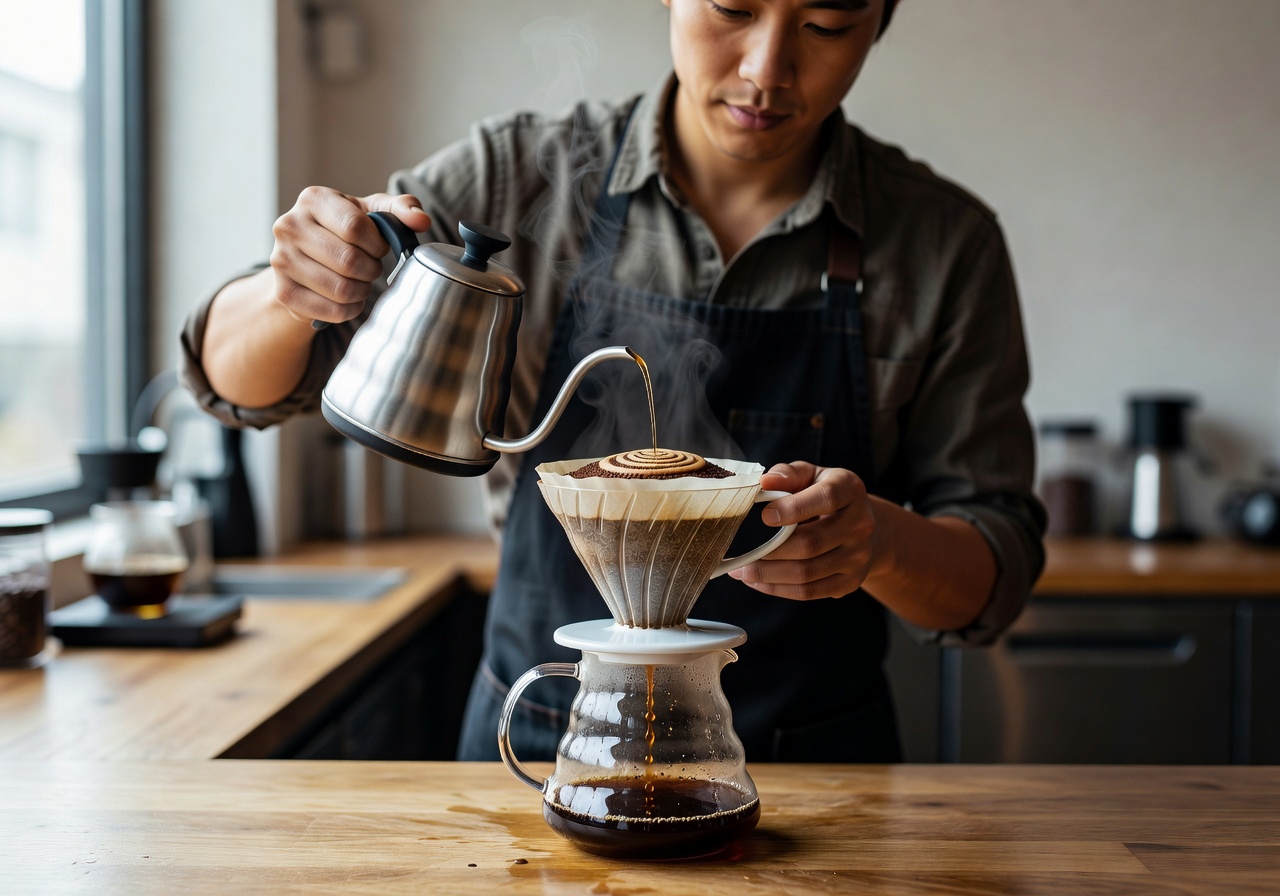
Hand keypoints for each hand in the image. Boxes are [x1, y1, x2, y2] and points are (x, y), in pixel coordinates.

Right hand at [269, 187, 430, 324]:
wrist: (307, 258)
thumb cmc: (346, 230)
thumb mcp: (372, 212)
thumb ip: (401, 209)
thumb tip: (422, 220)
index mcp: (313, 199)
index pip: (354, 227)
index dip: (377, 245)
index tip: (379, 248)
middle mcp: (289, 225)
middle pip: (348, 260)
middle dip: (371, 270)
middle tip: (371, 268)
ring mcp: (281, 260)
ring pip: (341, 288)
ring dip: (362, 291)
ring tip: (361, 282)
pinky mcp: (284, 292)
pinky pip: (332, 310)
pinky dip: (350, 309)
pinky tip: (349, 298)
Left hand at [727, 461, 877, 599]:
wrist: (858, 525)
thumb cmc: (822, 494)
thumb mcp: (809, 475)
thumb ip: (788, 475)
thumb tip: (764, 482)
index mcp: (850, 489)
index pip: (827, 497)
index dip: (794, 508)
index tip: (765, 516)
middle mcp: (861, 524)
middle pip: (812, 543)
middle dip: (771, 552)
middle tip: (740, 556)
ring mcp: (859, 556)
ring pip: (808, 573)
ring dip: (768, 575)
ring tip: (742, 571)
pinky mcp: (851, 581)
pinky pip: (810, 591)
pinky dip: (779, 589)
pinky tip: (759, 582)